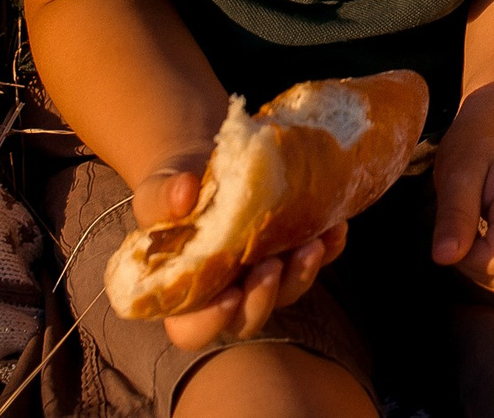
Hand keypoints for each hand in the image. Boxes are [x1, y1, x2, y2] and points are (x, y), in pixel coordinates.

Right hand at [130, 159, 347, 349]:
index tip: (228, 295)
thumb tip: (184, 191)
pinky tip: (337, 228)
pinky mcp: (292, 252)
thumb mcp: (156, 193)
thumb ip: (162, 198)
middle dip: (264, 298)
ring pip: (287, 293)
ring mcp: (265, 276)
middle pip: (249, 319)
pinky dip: (330, 248)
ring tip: (312, 245)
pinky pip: (317, 260)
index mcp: (187, 294)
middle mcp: (228, 293)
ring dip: (302, 275)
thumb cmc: (173, 192)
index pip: (193, 330)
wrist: (205, 164)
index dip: (210, 322)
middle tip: (271, 266)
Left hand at [429, 117, 493, 298]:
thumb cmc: (478, 143)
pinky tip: (489, 243)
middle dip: (473, 265)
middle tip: (462, 227)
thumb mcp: (457, 172)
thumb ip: (454, 216)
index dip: (466, 259)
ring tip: (475, 233)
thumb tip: (443, 258)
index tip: (455, 229)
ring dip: (486, 272)